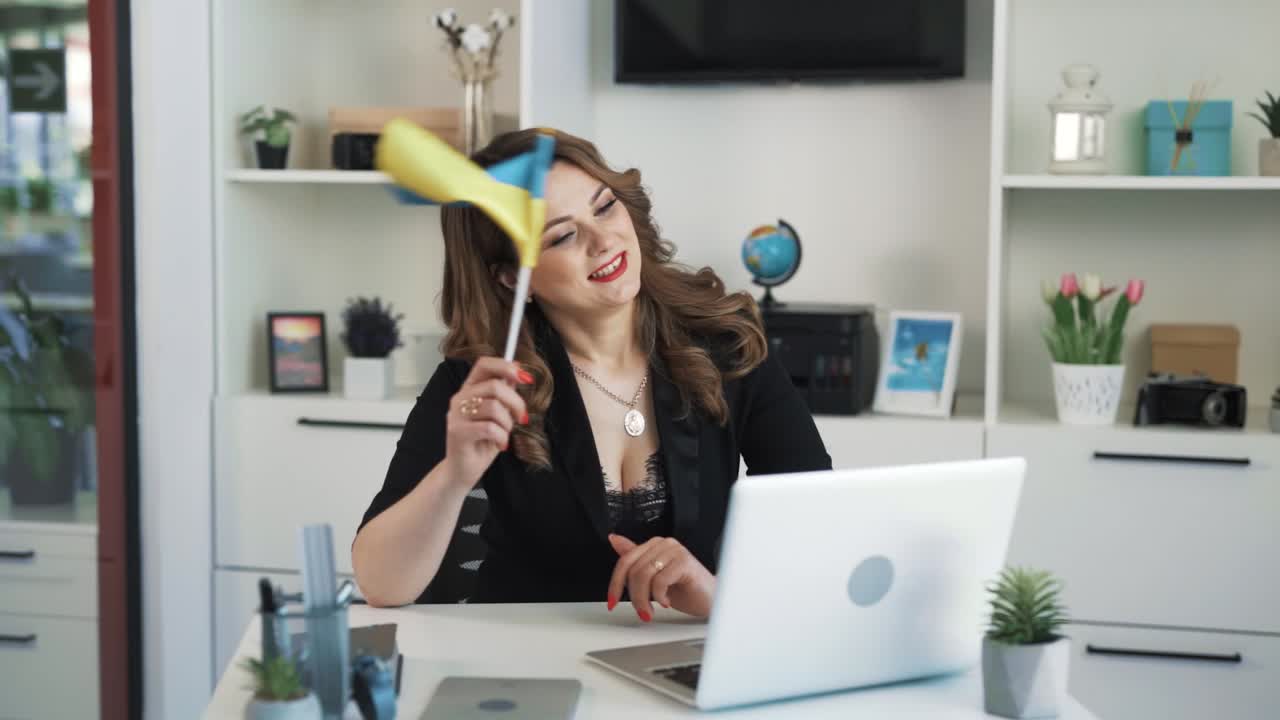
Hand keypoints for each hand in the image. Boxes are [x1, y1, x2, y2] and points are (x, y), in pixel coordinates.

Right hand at [443, 358, 531, 488]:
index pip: (484, 364)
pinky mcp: (458, 432)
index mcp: (469, 389)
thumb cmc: (482, 442)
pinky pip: (490, 428)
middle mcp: (460, 398)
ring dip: (507, 424)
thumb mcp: (498, 415)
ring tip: (503, 434)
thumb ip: (504, 395)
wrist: (462, 470)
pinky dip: (502, 437)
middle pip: (495, 385)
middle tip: (521, 417)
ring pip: (494, 408)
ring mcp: (456, 415)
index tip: (525, 378)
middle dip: (516, 402)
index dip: (506, 366)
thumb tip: (518, 375)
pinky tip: (500, 444)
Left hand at [607, 534, 715, 620]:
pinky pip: (660, 580)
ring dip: (644, 599)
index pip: (625, 560)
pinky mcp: (684, 561)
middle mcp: (664, 544)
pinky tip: (667, 601)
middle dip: (634, 596)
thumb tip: (614, 540)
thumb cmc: (686, 590)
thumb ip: (636, 561)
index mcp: (654, 545)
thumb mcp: (653, 579)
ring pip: (644, 575)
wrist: (711, 600)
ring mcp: (675, 550)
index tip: (612, 601)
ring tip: (651, 610)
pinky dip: (659, 596)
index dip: (615, 583)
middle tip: (641, 611)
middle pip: (633, 569)